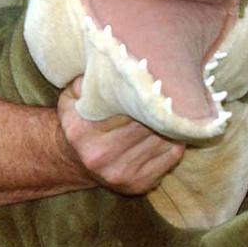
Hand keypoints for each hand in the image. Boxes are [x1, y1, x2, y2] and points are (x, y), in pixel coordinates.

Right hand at [57, 77, 183, 193]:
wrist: (72, 161)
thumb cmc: (78, 120)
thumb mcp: (71, 97)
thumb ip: (86, 79)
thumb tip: (112, 62)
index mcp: (83, 130)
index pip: (125, 106)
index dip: (144, 92)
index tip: (156, 79)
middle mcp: (101, 155)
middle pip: (146, 123)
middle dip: (161, 106)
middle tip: (172, 89)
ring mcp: (121, 172)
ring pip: (162, 138)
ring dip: (173, 123)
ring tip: (175, 107)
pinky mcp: (139, 184)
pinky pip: (171, 155)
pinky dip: (176, 140)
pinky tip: (173, 129)